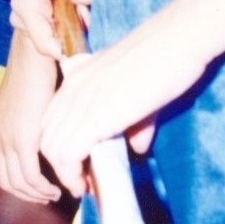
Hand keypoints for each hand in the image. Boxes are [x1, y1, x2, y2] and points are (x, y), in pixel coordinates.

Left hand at [0, 34, 62, 203]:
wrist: (33, 55)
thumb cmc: (35, 75)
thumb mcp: (26, 108)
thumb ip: (29, 127)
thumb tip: (42, 144)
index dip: (19, 187)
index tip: (38, 190)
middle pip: (6, 182)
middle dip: (28, 196)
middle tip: (48, 196)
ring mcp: (5, 139)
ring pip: (19, 183)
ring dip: (37, 194)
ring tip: (55, 193)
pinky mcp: (22, 138)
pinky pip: (31, 176)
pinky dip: (43, 187)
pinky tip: (57, 187)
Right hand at [10, 0, 112, 59]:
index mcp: (25, 4)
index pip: (44, 43)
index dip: (66, 51)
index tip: (89, 48)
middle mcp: (23, 14)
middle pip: (49, 43)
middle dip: (71, 35)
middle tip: (87, 15)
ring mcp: (30, 16)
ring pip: (54, 37)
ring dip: (72, 28)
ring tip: (83, 7)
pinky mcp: (39, 14)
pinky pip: (55, 30)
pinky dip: (70, 23)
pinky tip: (78, 8)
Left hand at [38, 15, 207, 198]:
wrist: (178, 37)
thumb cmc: (165, 57)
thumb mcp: (141, 90)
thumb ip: (135, 120)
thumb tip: (137, 147)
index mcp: (79, 77)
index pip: (51, 119)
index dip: (62, 148)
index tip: (84, 165)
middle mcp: (73, 87)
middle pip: (46, 136)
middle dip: (61, 166)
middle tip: (86, 181)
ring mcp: (82, 100)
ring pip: (52, 149)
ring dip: (67, 175)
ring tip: (88, 186)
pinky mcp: (97, 115)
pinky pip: (68, 155)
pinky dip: (74, 175)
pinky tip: (91, 184)